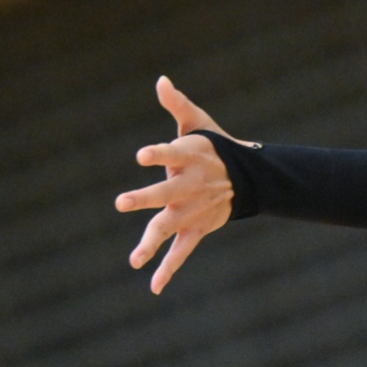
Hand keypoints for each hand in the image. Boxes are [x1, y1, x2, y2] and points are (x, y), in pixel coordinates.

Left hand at [114, 74, 237, 293]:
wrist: (245, 177)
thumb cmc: (213, 145)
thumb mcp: (197, 121)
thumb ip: (176, 103)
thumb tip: (161, 80)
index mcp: (190, 157)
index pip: (171, 152)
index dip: (158, 154)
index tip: (142, 154)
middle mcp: (191, 185)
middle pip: (166, 194)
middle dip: (145, 200)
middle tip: (120, 203)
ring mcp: (194, 211)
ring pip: (170, 227)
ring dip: (151, 243)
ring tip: (134, 260)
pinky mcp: (197, 229)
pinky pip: (181, 252)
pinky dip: (168, 268)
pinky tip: (154, 286)